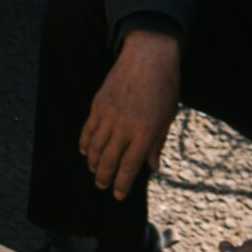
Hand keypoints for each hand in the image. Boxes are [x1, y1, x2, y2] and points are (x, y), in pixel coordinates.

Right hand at [79, 29, 180, 199]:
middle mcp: (125, 126)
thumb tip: (152, 166)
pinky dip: (85, 144)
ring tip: (94, 172)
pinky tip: (86, 152)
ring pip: (94, 148)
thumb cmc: (164, 86)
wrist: (148, 56)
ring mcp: (109, 115)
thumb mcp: (167, 116)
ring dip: (93, 164)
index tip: (117, 195)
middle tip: (102, 185)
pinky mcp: (98, 105)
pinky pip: (87, 131)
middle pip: (108, 161)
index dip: (122, 184)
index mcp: (146, 132)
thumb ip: (157, 143)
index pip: (130, 166)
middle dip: (104, 177)